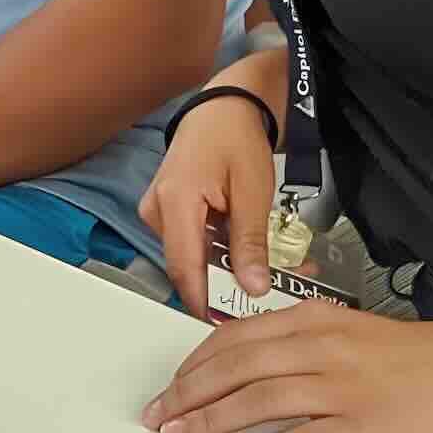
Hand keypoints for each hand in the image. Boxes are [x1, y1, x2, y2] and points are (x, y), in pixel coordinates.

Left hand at [140, 302, 432, 432]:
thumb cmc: (413, 354)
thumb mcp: (347, 329)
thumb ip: (299, 340)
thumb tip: (247, 362)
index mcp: (314, 320)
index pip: (234, 338)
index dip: (194, 363)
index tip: (172, 385)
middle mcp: (321, 347)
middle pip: (235, 367)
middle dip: (188, 393)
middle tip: (159, 415)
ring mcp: (341, 387)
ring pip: (258, 400)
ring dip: (211, 419)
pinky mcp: (361, 425)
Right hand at [141, 93, 279, 322]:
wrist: (224, 107)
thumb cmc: (235, 137)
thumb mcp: (253, 191)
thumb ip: (250, 243)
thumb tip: (253, 288)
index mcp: (175, 202)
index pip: (184, 269)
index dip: (205, 302)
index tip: (227, 326)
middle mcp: (157, 210)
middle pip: (189, 267)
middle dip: (229, 283)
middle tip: (274, 289)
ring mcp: (159, 211)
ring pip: (194, 257)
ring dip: (230, 266)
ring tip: (276, 267)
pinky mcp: (168, 212)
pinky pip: (194, 242)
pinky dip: (222, 250)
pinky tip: (251, 250)